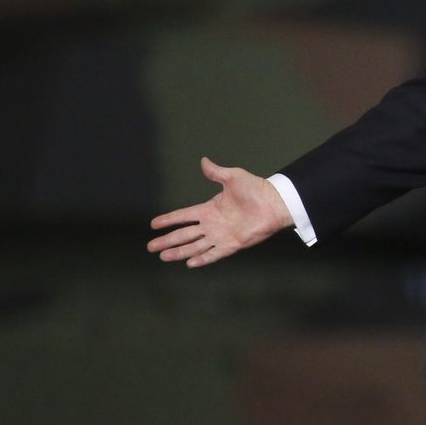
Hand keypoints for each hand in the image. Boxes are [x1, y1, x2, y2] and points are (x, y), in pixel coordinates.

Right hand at [147, 157, 293, 267]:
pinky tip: (189, 264)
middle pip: (184, 234)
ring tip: (163, 256)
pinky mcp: (232, 244)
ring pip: (194, 246)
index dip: (168, 220)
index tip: (154, 225)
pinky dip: (202, 259)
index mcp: (209, 209)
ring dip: (179, 251)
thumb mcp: (233, 177)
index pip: (183, 215)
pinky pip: (214, 253)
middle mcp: (212, 224)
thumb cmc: (256, 189)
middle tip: (150, 247)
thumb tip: (203, 161)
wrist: (274, 203)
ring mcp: (221, 235)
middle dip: (167, 240)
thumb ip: (216, 172)